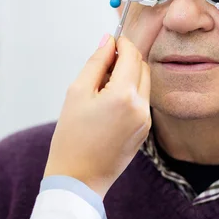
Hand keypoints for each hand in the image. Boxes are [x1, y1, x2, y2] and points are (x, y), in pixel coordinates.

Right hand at [44, 34, 151, 197]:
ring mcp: (146, 121)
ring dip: (128, 76)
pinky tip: (107, 106)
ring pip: (144, 84)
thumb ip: (95, 63)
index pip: (132, 55)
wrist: (78, 178)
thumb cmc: (72, 137)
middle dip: (126, 59)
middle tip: (102, 66)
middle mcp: (141, 107)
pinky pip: (141, 102)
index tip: (110, 41)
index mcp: (124, 95)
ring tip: (101, 89)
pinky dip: (129, 94)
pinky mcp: (145, 131)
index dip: (122, 43)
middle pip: (142, 67)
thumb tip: (108, 41)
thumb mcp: (76, 92)